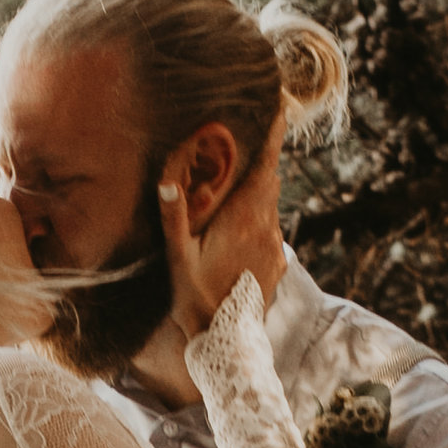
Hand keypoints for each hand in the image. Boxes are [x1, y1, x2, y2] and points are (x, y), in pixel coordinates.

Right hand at [159, 144, 286, 342]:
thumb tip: (166, 182)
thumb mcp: (178, 257)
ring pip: (270, 205)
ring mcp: (277, 246)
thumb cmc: (196, 299)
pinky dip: (257, 219)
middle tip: (250, 139)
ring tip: (234, 188)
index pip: (265, 165)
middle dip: (260, 160)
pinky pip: (271, 229)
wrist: (226, 343)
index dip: (274, 134)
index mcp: (245, 218)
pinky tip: (237, 230)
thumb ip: (174, 217)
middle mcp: (268, 228)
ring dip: (255, 194)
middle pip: (269, 181)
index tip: (281, 104)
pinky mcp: (279, 262)